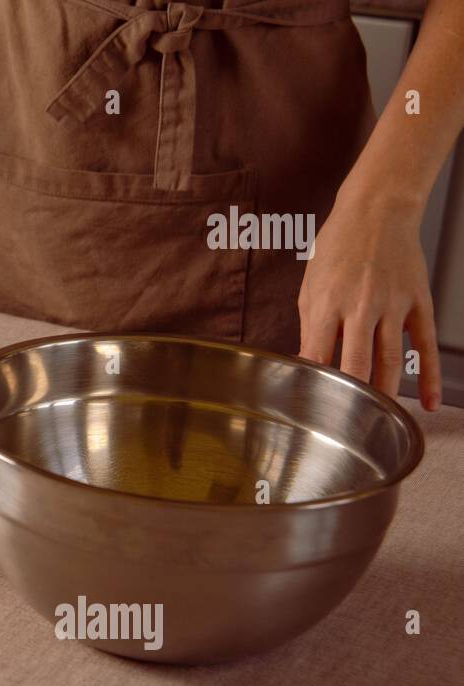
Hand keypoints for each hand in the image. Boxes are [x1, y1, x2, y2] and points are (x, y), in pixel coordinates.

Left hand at [298, 194, 440, 410]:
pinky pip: (425, 345)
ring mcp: (393, 304)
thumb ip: (310, 327)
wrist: (377, 211)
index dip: (313, 383)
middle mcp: (360, 306)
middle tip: (346, 425)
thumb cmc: (337, 248)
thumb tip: (306, 364)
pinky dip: (429, 376)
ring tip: (379, 419)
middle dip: (352, 397)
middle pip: (356, 363)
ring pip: (391, 359)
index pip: (317, 354)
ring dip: (385, 392)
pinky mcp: (418, 302)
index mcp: (326, 303)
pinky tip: (427, 402)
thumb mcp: (310, 286)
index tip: (309, 406)